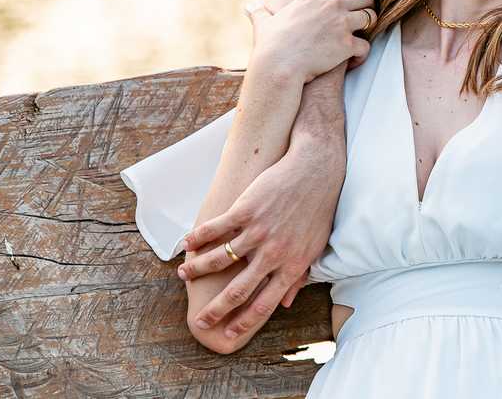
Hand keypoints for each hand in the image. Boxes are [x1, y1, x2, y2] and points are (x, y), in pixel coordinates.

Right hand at [179, 133, 343, 337]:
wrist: (315, 169)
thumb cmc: (318, 209)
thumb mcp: (315, 247)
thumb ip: (299, 276)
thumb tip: (287, 303)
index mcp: (291, 265)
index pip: (263, 304)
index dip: (243, 322)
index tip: (227, 332)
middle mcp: (272, 253)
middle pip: (237, 290)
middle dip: (215, 310)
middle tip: (199, 321)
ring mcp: (258, 231)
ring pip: (219, 259)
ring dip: (197, 270)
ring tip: (183, 275)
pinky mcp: (245, 209)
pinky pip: (215, 229)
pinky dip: (197, 238)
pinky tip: (185, 244)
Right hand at [249, 0, 372, 83]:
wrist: (278, 66)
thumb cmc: (270, 46)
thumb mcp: (264, 24)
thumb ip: (260, 14)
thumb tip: (251, 8)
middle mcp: (331, 6)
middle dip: (368, 2)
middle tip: (364, 11)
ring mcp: (341, 24)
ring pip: (371, 17)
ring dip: (370, 26)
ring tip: (361, 35)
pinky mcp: (347, 44)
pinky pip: (366, 46)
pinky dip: (362, 55)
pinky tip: (353, 61)